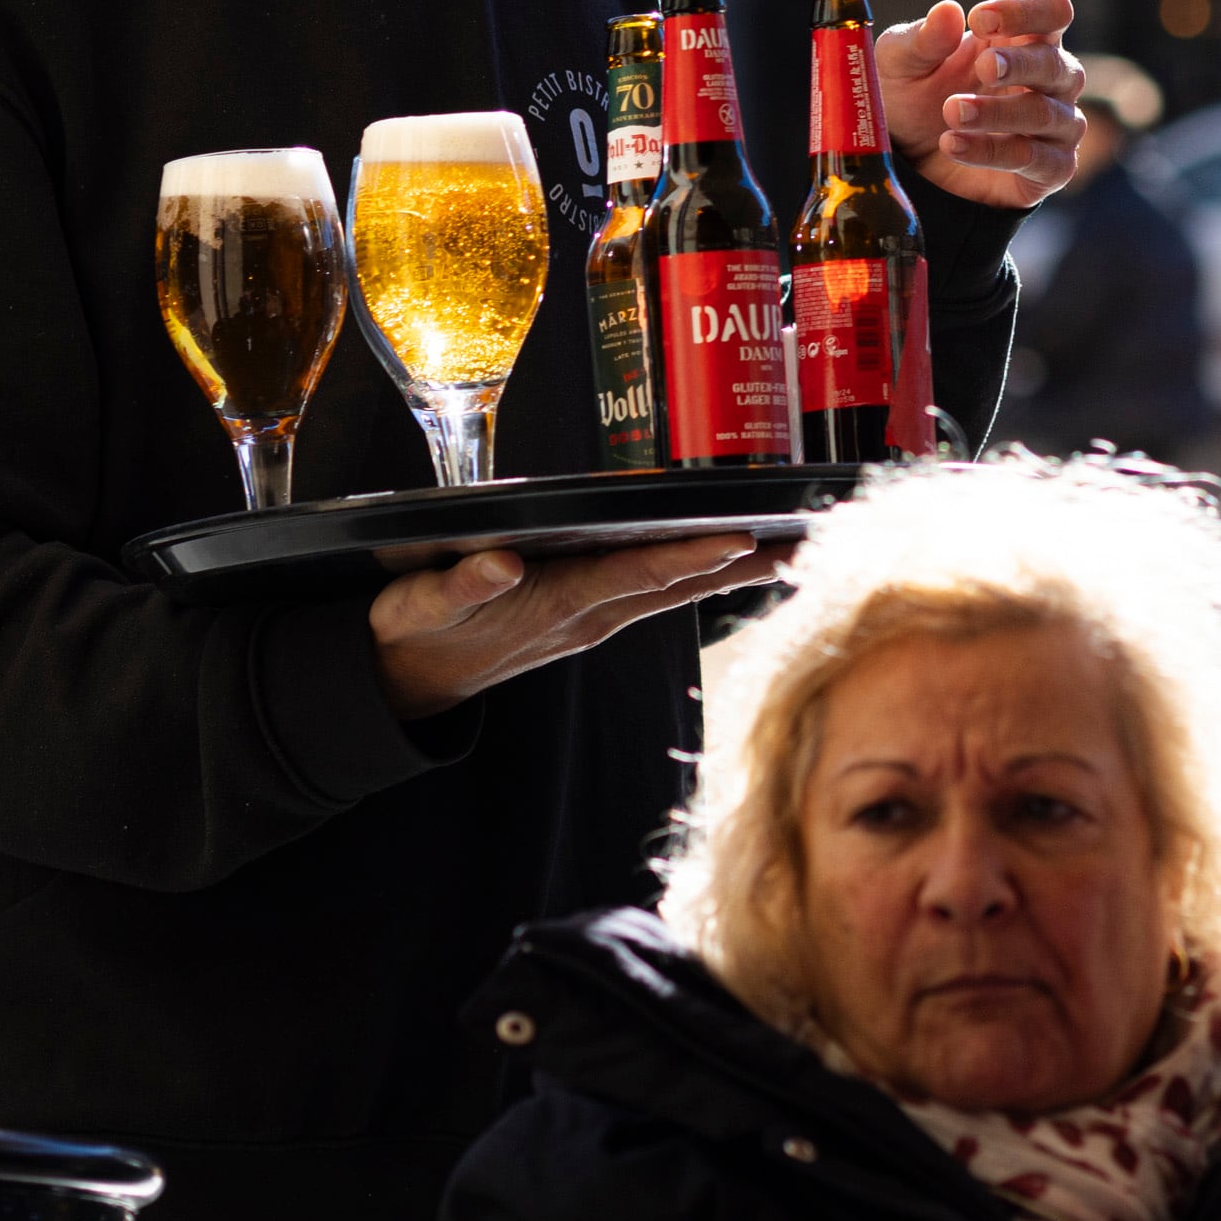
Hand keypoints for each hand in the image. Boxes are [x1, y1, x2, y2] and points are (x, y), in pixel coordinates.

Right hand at [371, 532, 785, 719]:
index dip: (688, 558)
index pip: (635, 576)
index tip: (740, 541)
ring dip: (736, 569)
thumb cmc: (417, 631)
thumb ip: (459, 585)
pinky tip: (739, 559)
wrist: (413, 680)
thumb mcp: (420, 605)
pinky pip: (661, 590)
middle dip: (742, 564)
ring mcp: (595, 616)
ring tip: (794, 545)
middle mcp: (589, 613)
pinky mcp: (593, 612)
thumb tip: (499, 564)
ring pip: (677, 588)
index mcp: (556, 604)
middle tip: (807, 541)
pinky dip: (704, 572)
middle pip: (679, 584)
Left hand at [880, 0, 1086, 210]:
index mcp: (1022, 38)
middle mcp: (1049, 79)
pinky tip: (953, 145)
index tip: (981, 19)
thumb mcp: (901, 63)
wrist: (906, 161)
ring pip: (1047, 114)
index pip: (1052, 10)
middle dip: (1020, 64)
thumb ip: (923, 39)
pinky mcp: (1049, 169)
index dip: (1027, 10)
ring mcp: (1055, 126)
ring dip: (1000, 112)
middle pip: (1058, 64)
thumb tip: (948, 11)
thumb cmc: (913, 96)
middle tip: (982, 68)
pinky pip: (1037, 160)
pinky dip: (994, 152)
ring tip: (952, 112)